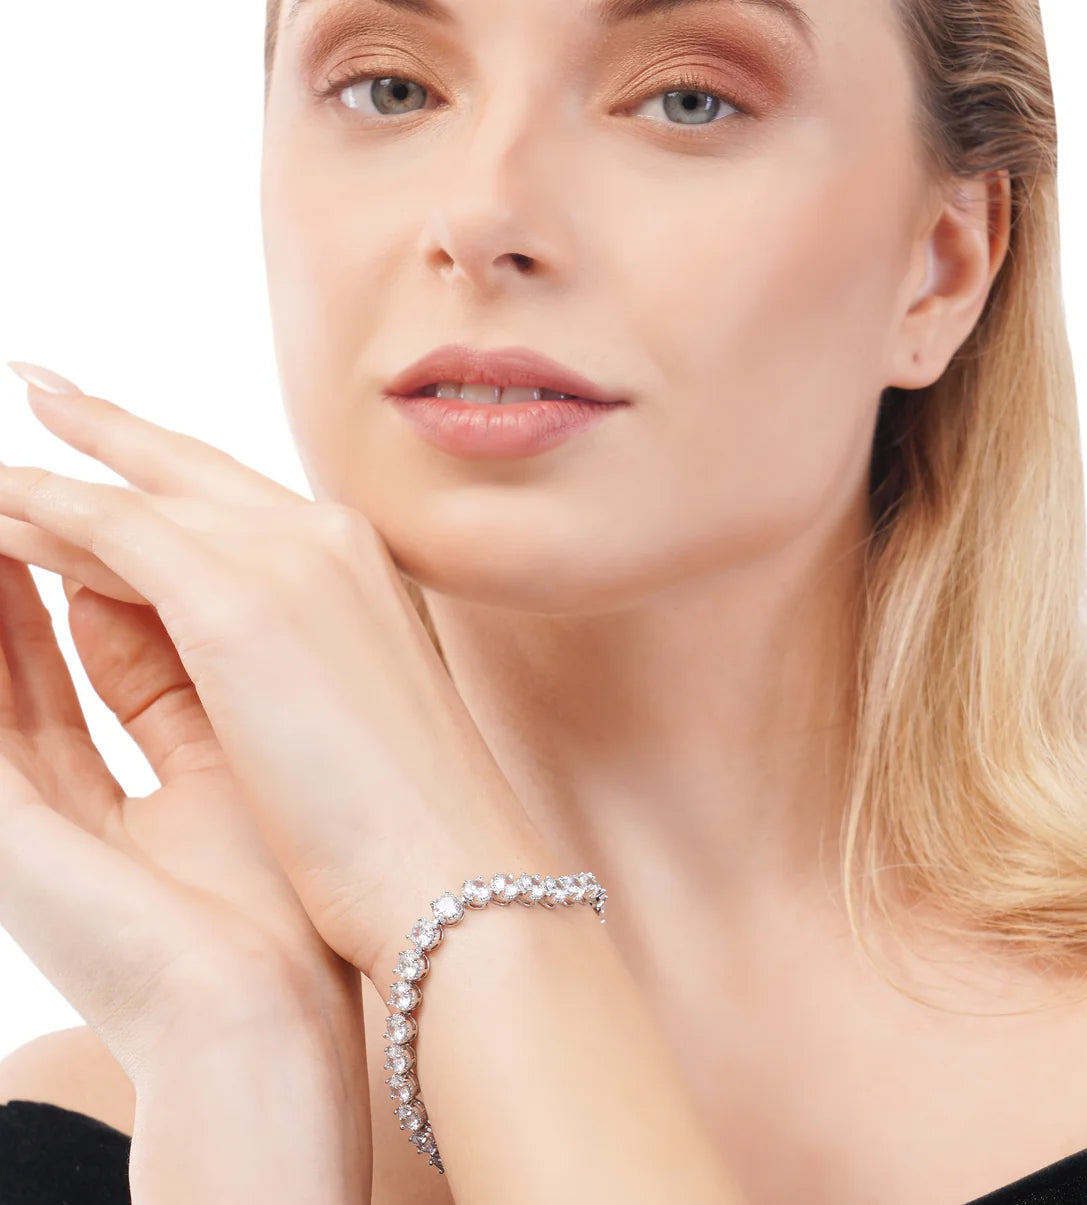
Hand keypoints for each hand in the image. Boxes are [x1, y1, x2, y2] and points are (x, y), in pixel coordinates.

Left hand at [0, 363, 552, 992]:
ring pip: (136, 496)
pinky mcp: (239, 599)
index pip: (242, 498)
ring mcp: (288, 558)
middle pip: (186, 470)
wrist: (452, 866)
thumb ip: (298, 658)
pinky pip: (107, 528)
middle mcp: (327, 538)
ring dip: (49, 487)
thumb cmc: (412, 821)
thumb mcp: (353, 713)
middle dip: (105, 429)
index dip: (170, 465)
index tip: (115, 436)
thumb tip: (224, 650)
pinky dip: (38, 514)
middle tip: (42, 389)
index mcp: (360, 567)